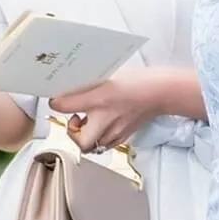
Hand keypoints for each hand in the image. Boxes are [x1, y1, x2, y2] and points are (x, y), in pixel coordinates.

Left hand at [50, 70, 165, 153]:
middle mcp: (105, 119)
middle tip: (76, 119)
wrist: (163, 91)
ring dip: (86, 135)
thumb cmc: (139, 81)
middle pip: (79, 139)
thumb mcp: (108, 74)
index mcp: (99, 99)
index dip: (55, 102)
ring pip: (92, 145)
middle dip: (73, 131)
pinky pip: (105, 144)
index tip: (57, 99)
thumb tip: (69, 86)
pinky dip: (100, 138)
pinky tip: (104, 126)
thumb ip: (88, 81)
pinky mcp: (124, 135)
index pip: (63, 105)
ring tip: (90, 121)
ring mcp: (115, 130)